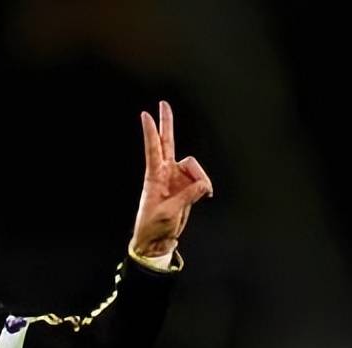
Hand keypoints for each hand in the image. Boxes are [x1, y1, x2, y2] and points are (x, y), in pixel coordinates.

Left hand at [129, 101, 213, 257]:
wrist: (157, 240)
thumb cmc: (154, 226)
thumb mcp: (169, 211)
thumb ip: (187, 195)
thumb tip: (204, 185)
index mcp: (154, 177)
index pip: (153, 149)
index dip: (151, 132)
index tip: (146, 115)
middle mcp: (166, 173)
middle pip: (167, 142)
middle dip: (166, 123)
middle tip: (163, 104)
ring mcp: (177, 178)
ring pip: (194, 166)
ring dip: (200, 178)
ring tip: (202, 194)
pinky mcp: (187, 187)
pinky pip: (201, 180)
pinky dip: (205, 186)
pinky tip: (205, 195)